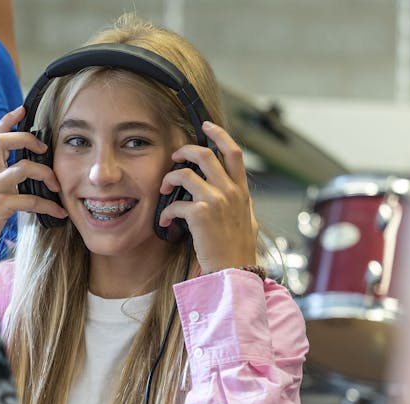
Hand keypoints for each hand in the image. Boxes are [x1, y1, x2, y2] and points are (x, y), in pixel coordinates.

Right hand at [0, 106, 68, 255]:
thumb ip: (9, 186)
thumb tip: (34, 180)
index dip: (6, 121)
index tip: (21, 109)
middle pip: (3, 141)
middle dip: (27, 138)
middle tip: (44, 147)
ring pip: (22, 167)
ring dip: (46, 173)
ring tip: (58, 186)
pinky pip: (29, 199)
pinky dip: (48, 205)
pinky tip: (58, 213)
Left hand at [157, 121, 258, 272]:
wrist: (234, 271)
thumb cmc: (238, 249)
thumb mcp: (247, 219)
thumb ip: (240, 201)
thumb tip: (236, 191)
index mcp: (241, 191)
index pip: (234, 152)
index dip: (219, 134)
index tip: (207, 126)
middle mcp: (231, 191)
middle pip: (205, 154)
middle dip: (184, 151)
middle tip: (174, 157)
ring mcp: (216, 201)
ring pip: (185, 174)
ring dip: (169, 179)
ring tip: (163, 190)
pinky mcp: (200, 215)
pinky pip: (175, 204)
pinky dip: (166, 212)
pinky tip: (165, 222)